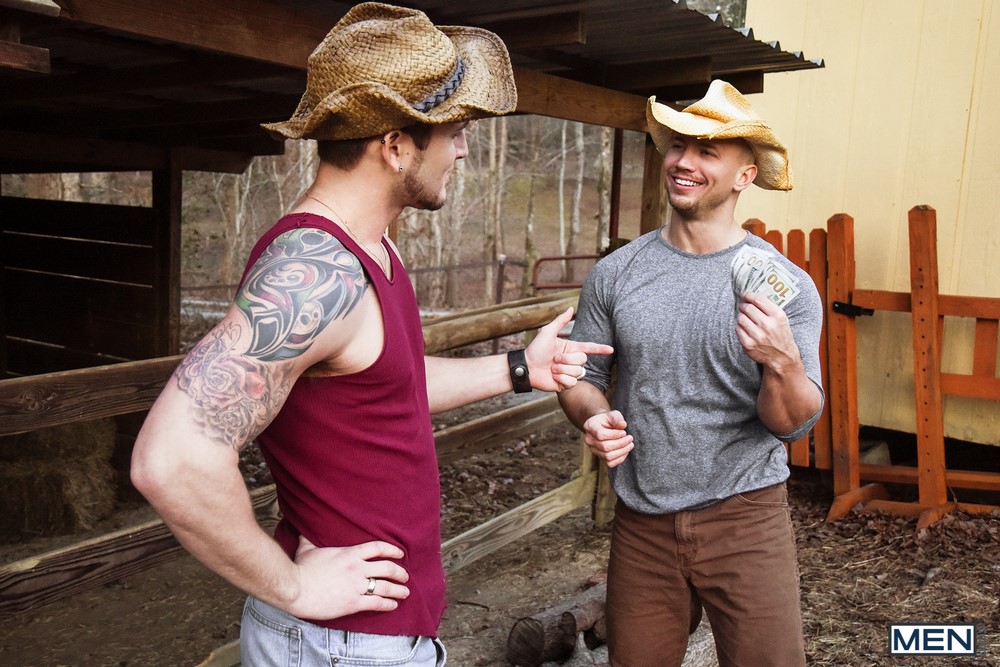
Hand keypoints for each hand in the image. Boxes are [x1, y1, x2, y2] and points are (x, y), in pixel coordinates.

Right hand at [288, 536, 409, 619]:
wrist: (295, 589)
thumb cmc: (300, 569)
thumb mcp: (307, 548)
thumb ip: (310, 538)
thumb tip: (302, 527)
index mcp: (350, 554)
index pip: (378, 548)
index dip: (392, 550)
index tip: (400, 553)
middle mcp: (357, 569)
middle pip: (387, 568)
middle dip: (400, 573)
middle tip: (405, 576)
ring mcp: (356, 586)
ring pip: (386, 587)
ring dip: (398, 590)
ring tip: (405, 592)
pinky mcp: (353, 603)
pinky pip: (377, 603)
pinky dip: (388, 604)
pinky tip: (393, 605)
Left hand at [525, 307, 613, 391]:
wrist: (527, 367)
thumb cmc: (535, 349)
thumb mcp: (547, 332)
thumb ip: (560, 321)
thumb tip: (571, 308)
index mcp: (570, 348)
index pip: (589, 348)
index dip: (600, 349)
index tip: (611, 349)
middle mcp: (571, 360)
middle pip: (583, 360)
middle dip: (567, 359)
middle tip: (554, 359)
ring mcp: (569, 372)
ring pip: (578, 371)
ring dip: (563, 369)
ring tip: (552, 368)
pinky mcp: (566, 384)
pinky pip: (572, 382)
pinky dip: (562, 378)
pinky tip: (553, 377)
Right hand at [582, 409, 633, 467]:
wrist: (604, 425)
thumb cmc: (608, 419)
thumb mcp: (613, 414)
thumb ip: (617, 418)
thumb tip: (622, 425)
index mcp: (590, 426)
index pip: (600, 435)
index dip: (614, 435)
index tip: (624, 432)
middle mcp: (589, 440)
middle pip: (605, 447)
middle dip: (621, 443)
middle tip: (630, 438)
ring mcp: (594, 450)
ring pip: (608, 456)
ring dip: (622, 451)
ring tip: (630, 444)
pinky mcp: (600, 457)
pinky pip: (610, 463)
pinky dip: (620, 458)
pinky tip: (625, 451)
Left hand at [735, 291, 801, 371]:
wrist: (782, 357)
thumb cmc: (781, 335)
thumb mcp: (782, 319)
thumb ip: (769, 307)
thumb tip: (750, 296)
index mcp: (777, 316)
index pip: (758, 299)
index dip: (749, 295)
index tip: (746, 295)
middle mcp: (767, 325)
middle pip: (747, 308)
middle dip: (744, 305)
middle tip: (744, 307)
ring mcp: (757, 336)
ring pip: (741, 318)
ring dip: (741, 316)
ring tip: (746, 318)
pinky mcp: (748, 344)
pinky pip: (737, 329)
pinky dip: (740, 327)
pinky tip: (745, 328)